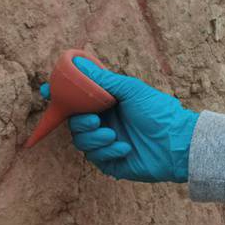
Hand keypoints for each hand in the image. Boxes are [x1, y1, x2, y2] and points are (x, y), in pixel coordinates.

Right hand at [38, 57, 198, 183]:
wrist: (178, 142)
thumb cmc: (159, 112)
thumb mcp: (130, 90)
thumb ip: (102, 80)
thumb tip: (77, 62)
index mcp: (107, 104)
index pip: (77, 100)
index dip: (60, 97)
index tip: (47, 91)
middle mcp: (105, 122)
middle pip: (74, 122)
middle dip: (79, 121)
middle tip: (95, 120)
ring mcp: (108, 143)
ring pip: (81, 142)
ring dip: (94, 138)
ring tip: (113, 135)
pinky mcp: (112, 162)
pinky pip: (96, 158)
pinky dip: (109, 151)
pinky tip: (126, 148)